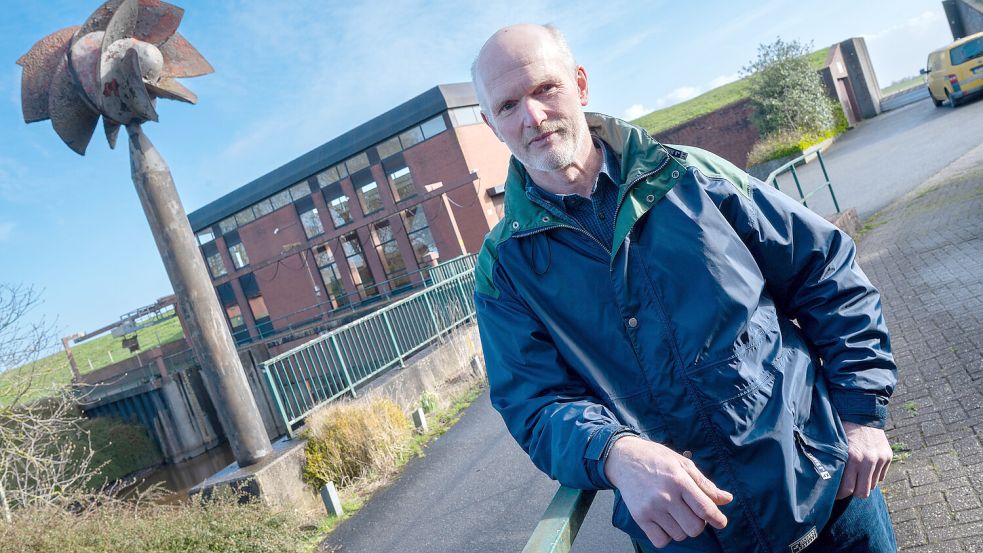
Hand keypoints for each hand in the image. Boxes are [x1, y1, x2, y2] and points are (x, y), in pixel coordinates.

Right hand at [605, 436, 732, 548]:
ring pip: (679, 535)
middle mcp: (665, 495)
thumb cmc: (657, 459)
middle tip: (692, 513)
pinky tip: (664, 522)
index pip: (705, 508)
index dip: (718, 519)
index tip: (721, 522)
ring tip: (674, 513)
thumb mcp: (683, 464)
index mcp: (679, 480)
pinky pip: (661, 541)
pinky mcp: (639, 517)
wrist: (624, 458)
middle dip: (699, 524)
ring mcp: (651, 508)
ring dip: (681, 528)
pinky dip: (666, 536)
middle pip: (694, 528)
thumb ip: (705, 484)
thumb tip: (727, 499)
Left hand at [836, 422, 892, 499]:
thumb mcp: (836, 447)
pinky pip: (881, 476)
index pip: (847, 489)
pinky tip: (866, 467)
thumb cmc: (842, 430)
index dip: (840, 495)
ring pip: (872, 485)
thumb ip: (837, 465)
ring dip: (864, 483)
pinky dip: (873, 475)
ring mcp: (879, 459)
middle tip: (847, 488)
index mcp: (851, 458)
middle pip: (863, 492)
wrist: (861, 412)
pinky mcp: (887, 456)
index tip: (835, 495)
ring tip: (856, 475)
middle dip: (854, 492)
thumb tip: (830, 485)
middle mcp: (867, 460)